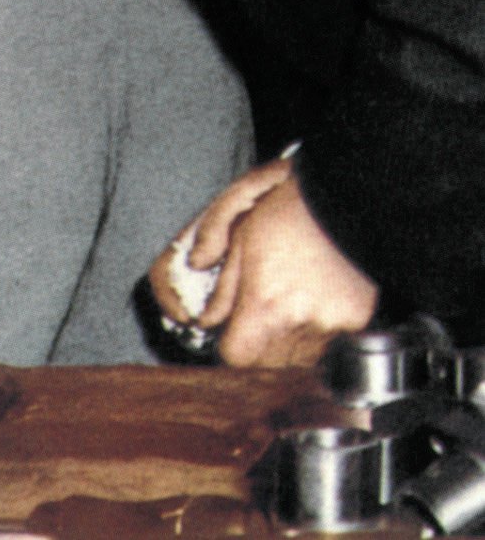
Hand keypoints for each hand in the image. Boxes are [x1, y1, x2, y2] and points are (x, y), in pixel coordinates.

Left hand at [150, 157, 378, 366]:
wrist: (348, 199)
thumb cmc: (292, 208)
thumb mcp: (241, 236)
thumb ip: (223, 286)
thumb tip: (206, 317)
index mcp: (266, 303)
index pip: (237, 357)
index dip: (229, 346)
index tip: (229, 331)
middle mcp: (302, 322)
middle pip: (267, 363)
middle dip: (255, 345)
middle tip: (255, 314)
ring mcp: (333, 326)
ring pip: (298, 359)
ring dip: (285, 342)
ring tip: (285, 303)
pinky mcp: (357, 323)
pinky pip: (328, 346)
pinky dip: (315, 334)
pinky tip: (311, 303)